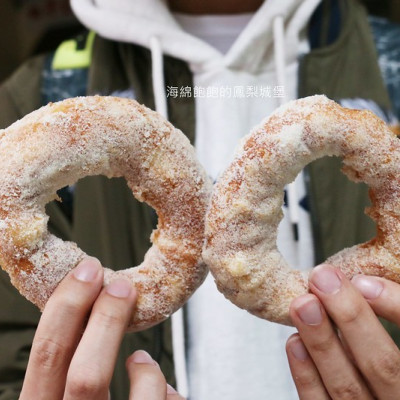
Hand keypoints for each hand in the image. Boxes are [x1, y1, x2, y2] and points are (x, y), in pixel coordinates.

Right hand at [19, 258, 183, 399]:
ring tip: (140, 358)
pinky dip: (161, 387)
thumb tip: (105, 338)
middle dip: (105, 320)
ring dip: (142, 365)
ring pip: (131, 392)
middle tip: (121, 287)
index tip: (88, 272)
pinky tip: (158, 387)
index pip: (45, 356)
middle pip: (84, 375)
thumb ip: (71, 380)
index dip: (66, 307)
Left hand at [286, 264, 399, 399]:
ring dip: (321, 341)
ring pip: (347, 387)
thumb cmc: (381, 362)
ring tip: (303, 304)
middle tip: (323, 279)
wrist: (371, 395)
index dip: (396, 308)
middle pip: (383, 365)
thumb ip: (388, 315)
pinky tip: (295, 342)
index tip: (363, 281)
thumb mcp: (391, 343)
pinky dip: (306, 375)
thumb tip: (361, 281)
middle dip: (350, 317)